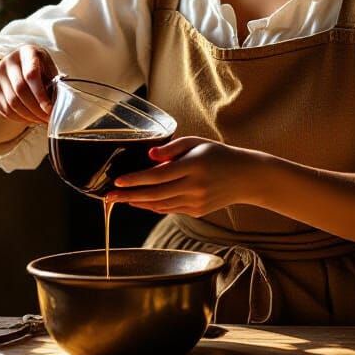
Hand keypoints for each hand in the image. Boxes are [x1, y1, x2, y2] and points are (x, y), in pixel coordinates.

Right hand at [0, 44, 57, 126]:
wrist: (21, 64)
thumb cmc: (41, 66)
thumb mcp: (49, 67)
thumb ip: (54, 82)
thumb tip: (59, 104)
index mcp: (26, 52)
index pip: (30, 74)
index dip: (41, 95)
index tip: (50, 109)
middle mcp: (8, 62)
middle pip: (20, 90)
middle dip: (36, 109)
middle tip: (48, 118)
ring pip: (12, 103)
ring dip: (29, 116)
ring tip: (41, 120)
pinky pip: (5, 110)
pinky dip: (20, 118)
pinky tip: (31, 119)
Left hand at [105, 136, 260, 216]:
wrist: (246, 177)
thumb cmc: (219, 155)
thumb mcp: (197, 143)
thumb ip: (172, 148)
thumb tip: (150, 156)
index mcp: (193, 166)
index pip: (158, 176)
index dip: (136, 179)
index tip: (118, 181)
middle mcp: (194, 187)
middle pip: (155, 194)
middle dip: (129, 195)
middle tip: (108, 196)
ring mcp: (196, 202)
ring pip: (160, 205)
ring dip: (138, 203)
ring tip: (120, 199)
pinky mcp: (197, 211)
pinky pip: (170, 210)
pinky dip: (153, 207)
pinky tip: (141, 202)